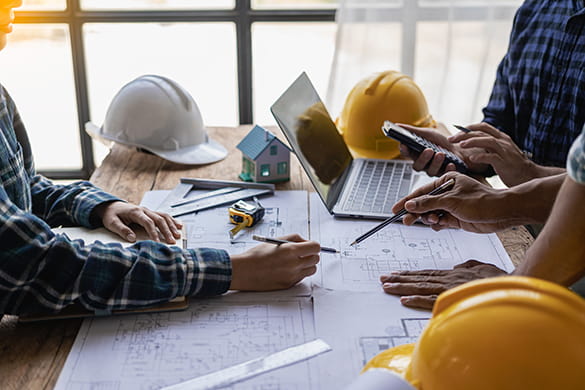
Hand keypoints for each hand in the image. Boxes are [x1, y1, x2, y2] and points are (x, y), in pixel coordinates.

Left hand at [94, 201, 181, 243]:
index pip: (148, 222)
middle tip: (171, 241)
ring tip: (177, 235)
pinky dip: (172, 221)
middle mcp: (144, 210)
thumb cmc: (111, 215)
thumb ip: (122, 230)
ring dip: (171, 226)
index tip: (157, 242)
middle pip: (159, 220)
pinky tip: (179, 225)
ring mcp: (148, 211)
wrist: (111, 206)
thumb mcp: (112, 223)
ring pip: (163, 217)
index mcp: (135, 211)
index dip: (153, 233)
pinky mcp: (150, 213)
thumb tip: (132, 238)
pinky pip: (163, 216)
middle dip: (166, 231)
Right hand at [230, 234, 320, 290]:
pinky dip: (298, 273)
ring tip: (295, 262)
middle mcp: (293, 264)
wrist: (243, 271)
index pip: (315, 247)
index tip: (310, 246)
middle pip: (315, 259)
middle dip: (311, 255)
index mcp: (290, 251)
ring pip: (311, 270)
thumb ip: (294, 238)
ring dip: (307, 265)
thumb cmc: (256, 255)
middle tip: (302, 253)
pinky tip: (287, 269)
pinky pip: (301, 278)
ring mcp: (292, 276)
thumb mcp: (275, 240)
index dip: (313, 245)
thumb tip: (306, 241)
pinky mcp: (288, 285)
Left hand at [380, 260, 507, 309]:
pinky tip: (404, 299)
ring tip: (387, 287)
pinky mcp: (454, 298)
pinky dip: (416, 299)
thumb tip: (456, 267)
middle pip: (419, 278)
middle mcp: (448, 279)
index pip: (426, 273)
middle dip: (399, 279)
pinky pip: (431, 300)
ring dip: (402, 287)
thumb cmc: (500, 280)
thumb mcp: (483, 267)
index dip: (410, 274)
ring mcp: (450, 289)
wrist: (513, 286)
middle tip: (383, 279)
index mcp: (453, 274)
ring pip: (420, 287)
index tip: (396, 274)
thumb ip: (468, 266)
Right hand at [393, 172, 514, 232]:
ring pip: (431, 214)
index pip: (421, 191)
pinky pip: (441, 222)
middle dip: (417, 213)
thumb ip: (428, 203)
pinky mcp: (457, 218)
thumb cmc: (482, 200)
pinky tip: (440, 224)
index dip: (407, 200)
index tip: (395, 209)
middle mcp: (448, 193)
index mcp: (447, 181)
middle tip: (407, 221)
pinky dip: (438, 224)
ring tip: (434, 221)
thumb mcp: (451, 200)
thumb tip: (410, 205)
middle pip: (424, 204)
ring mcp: (452, 206)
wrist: (503, 213)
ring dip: (429, 219)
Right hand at [397, 123, 489, 176]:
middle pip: (417, 166)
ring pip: (429, 171)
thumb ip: (412, 131)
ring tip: (441, 154)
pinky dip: (447, 169)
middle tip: (429, 150)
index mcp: (416, 153)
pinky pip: (444, 175)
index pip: (406, 153)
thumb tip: (397, 125)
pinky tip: (451, 163)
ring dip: (435, 163)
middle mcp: (423, 163)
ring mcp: (433, 170)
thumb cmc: (442, 141)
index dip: (404, 150)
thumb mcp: (428, 133)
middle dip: (423, 158)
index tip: (404, 145)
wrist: (460, 147)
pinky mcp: (444, 174)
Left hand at [449, 122, 544, 185]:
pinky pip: (491, 157)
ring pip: (487, 141)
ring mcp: (505, 151)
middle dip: (464, 134)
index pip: (483, 127)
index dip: (469, 127)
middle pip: (482, 133)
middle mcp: (503, 142)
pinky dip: (480, 156)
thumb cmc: (512, 166)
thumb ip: (489, 147)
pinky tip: (471, 159)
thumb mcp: (501, 152)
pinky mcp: (505, 162)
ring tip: (460, 145)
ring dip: (472, 142)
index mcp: (501, 138)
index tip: (456, 131)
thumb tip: (473, 144)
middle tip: (451, 139)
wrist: (530, 176)